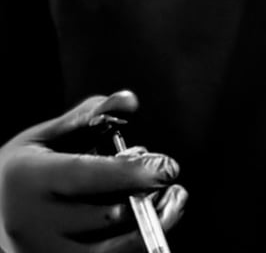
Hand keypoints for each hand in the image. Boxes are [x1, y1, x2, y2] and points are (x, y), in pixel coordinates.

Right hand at [0, 91, 187, 252]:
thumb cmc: (19, 172)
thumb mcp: (42, 138)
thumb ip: (89, 117)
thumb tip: (131, 101)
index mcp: (29, 179)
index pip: (87, 176)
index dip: (133, 172)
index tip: (170, 166)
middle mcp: (32, 223)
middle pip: (108, 215)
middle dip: (149, 194)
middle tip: (168, 175)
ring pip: (114, 249)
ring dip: (154, 223)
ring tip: (174, 199)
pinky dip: (140, 243)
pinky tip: (155, 221)